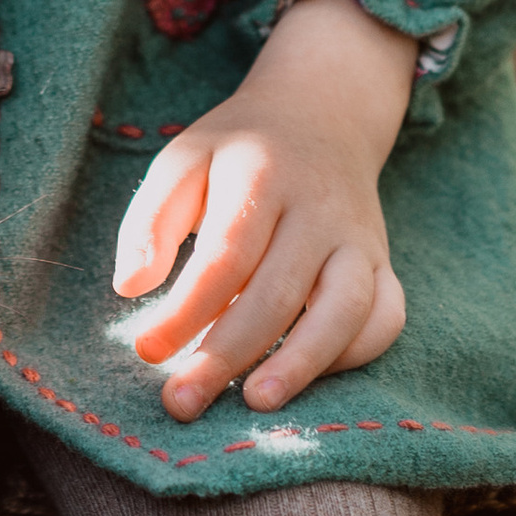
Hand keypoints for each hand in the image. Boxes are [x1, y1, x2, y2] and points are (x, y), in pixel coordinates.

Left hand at [110, 0, 415, 419]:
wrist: (322, 112)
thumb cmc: (239, 150)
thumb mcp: (184, 158)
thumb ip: (151, 219)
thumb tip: (130, 287)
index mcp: (263, 175)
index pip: (225, 255)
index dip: (186, 310)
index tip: (147, 351)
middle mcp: (319, 209)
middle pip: (278, 292)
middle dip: (228, 354)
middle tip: (182, 403)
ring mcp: (358, 238)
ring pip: (345, 309)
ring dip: (301, 363)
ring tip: (255, 403)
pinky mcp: (382, 263)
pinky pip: (385, 318)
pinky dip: (354, 354)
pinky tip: (306, 378)